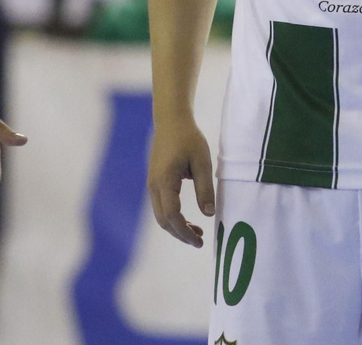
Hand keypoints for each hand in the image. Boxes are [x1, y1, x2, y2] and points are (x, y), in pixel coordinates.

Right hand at [148, 114, 214, 246]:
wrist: (171, 120)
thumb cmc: (188, 138)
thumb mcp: (202, 162)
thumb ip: (205, 189)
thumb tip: (208, 214)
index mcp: (165, 181)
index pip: (172, 216)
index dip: (185, 232)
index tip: (199, 241)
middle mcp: (154, 186)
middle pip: (163, 220)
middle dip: (180, 234)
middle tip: (200, 241)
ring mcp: (153, 183)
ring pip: (161, 215)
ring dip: (177, 227)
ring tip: (197, 232)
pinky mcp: (156, 181)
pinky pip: (162, 206)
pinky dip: (173, 217)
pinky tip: (188, 219)